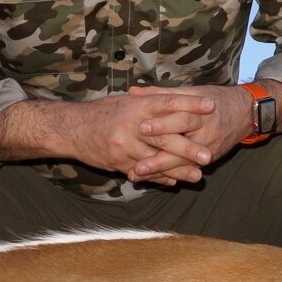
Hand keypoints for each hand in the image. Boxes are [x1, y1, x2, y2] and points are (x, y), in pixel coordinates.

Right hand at [0, 92, 219, 185]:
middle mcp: (132, 124)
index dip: (190, 104)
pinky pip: (143, 171)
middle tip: (209, 155)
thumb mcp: (126, 101)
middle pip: (164, 136)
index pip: (168, 102)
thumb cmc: (102, 112)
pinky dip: (159, 177)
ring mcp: (124, 145)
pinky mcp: (118, 162)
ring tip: (197, 176)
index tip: (211, 106)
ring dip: (178, 169)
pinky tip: (174, 181)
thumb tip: (177, 100)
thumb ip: (150, 101)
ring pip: (155, 160)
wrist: (70, 128)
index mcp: (137, 104)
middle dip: (188, 147)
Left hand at [128, 83, 252, 180]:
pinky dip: (169, 175)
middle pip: (180, 148)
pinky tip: (152, 181)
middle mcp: (205, 135)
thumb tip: (133, 92)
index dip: (162, 124)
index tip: (141, 127)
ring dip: (159, 171)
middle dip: (158, 159)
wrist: (245, 114)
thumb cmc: (216, 99)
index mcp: (202, 114)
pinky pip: (187, 169)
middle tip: (138, 166)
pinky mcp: (207, 160)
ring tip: (138, 175)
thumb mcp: (192, 92)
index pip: (181, 120)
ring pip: (181, 164)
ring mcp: (207, 150)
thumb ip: (162, 94)